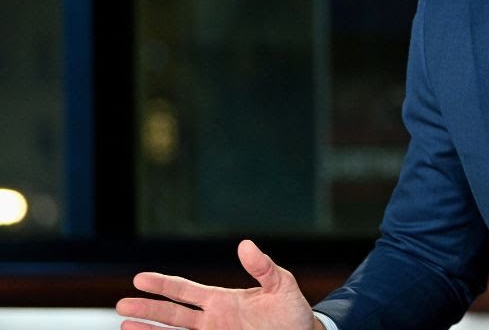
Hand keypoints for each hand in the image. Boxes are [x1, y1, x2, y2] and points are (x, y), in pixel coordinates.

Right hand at [117, 239, 319, 329]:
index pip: (186, 290)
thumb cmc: (291, 310)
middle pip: (172, 314)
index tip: (139, 278)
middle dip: (147, 310)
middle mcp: (212, 320)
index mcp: (221, 300)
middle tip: (120, 305)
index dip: (163, 284)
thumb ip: (263, 268)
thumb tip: (245, 245)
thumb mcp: (281, 285)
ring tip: (124, 326)